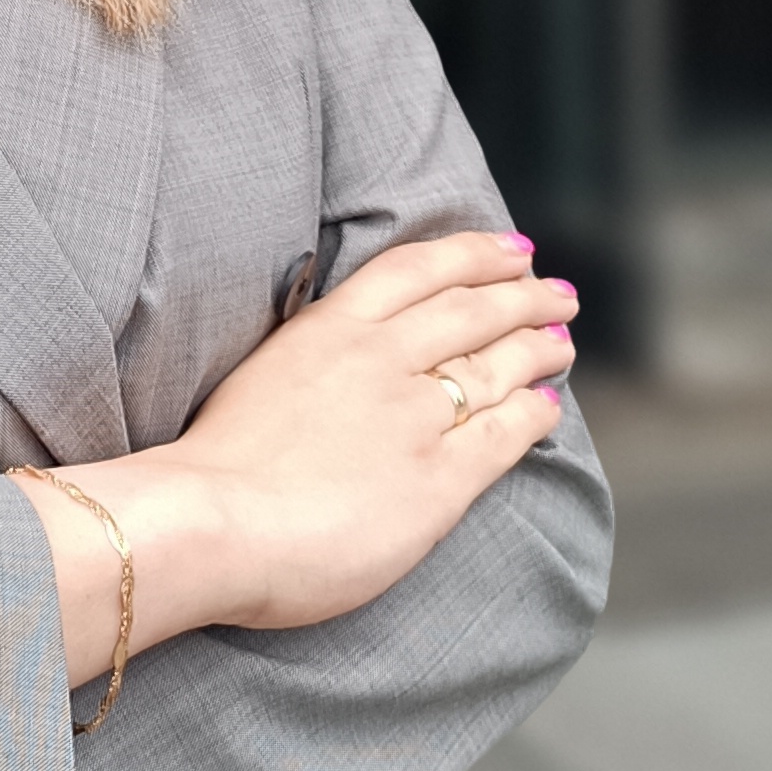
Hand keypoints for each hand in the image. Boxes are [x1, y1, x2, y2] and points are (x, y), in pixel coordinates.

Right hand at [10, 231, 577, 679]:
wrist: (209, 522)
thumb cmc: (212, 465)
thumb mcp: (262, 375)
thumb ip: (309, 358)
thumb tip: (335, 358)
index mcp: (331, 327)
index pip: (418, 269)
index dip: (473, 253)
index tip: (510, 248)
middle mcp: (382, 359)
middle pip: (472, 310)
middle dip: (522, 295)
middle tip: (557, 291)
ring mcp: (415, 417)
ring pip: (497, 364)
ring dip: (538, 346)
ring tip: (562, 340)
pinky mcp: (439, 480)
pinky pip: (504, 435)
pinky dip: (533, 414)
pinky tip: (547, 406)